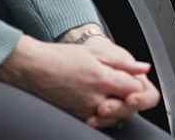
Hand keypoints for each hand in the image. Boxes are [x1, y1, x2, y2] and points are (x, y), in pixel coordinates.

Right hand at [0, 35, 157, 127]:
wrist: (32, 68)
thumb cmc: (60, 58)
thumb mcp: (95, 52)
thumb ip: (123, 62)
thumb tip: (143, 69)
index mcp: (103, 80)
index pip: (136, 90)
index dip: (139, 84)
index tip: (134, 78)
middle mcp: (95, 99)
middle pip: (128, 108)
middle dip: (131, 99)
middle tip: (126, 87)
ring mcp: (85, 111)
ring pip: (114, 118)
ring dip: (118, 107)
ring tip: (111, 93)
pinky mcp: (76, 117)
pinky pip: (97, 121)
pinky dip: (102, 114)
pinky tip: (99, 102)